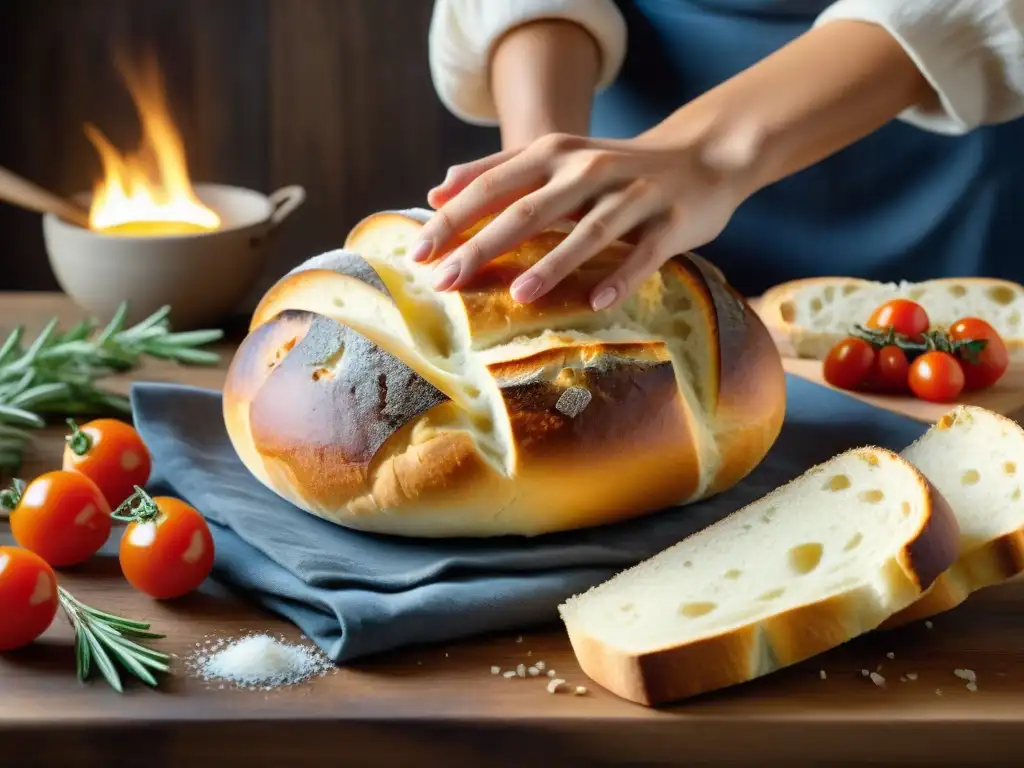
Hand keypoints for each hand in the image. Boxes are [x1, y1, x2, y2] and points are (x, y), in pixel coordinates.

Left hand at [411, 131, 756, 310]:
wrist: (702, 156)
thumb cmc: (614, 168)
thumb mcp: (556, 158)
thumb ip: (498, 170)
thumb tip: (437, 187)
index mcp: (554, 153)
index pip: (491, 185)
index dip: (452, 219)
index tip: (417, 253)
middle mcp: (589, 169)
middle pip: (528, 209)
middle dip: (483, 246)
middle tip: (446, 281)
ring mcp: (632, 195)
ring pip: (587, 232)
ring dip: (552, 265)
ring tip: (518, 296)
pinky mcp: (671, 222)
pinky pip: (643, 254)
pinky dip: (620, 277)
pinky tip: (596, 302)